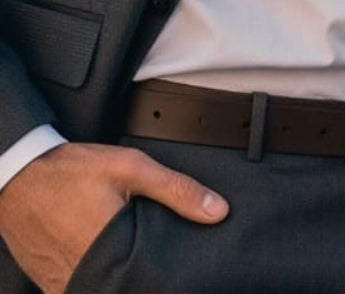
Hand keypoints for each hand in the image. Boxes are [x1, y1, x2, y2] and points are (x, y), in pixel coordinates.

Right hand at [0, 141, 228, 293]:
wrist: (17, 174)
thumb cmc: (70, 170)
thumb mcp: (130, 168)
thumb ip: (176, 190)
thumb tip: (218, 211)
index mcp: (107, 251)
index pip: (147, 282)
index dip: (163, 278)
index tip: (175, 270)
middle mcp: (84, 275)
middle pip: (126, 288)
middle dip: (141, 278)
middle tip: (148, 258)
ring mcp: (63, 283)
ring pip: (103, 291)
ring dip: (119, 280)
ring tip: (126, 257)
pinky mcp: (49, 283)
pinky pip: (80, 289)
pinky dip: (95, 280)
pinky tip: (104, 260)